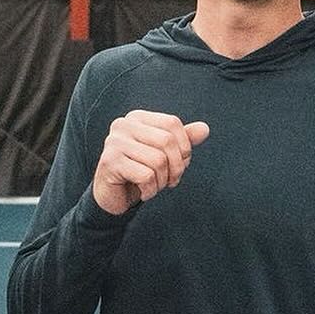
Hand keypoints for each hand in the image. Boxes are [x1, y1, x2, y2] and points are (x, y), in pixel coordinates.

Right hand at [92, 111, 209, 215]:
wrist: (113, 195)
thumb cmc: (140, 171)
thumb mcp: (165, 154)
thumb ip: (183, 140)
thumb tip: (205, 129)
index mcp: (137, 118)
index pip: (172, 123)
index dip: (184, 146)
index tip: (182, 164)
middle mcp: (123, 125)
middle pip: (166, 141)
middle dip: (176, 167)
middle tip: (171, 181)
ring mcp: (114, 142)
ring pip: (158, 161)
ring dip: (162, 181)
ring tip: (154, 186)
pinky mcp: (110, 162)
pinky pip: (146, 176)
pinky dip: (151, 190)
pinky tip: (144, 192)